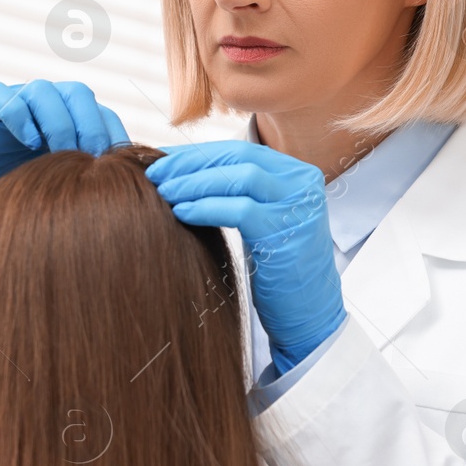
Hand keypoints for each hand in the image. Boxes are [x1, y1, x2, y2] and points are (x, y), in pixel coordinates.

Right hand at [0, 80, 129, 256]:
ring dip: (58, 121)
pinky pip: (2, 95)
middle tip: (93, 158)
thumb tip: (150, 181)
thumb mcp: (74, 188)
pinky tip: (30, 143)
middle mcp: (50, 105)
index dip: (115, 136)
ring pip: (43, 90)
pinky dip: (19, 115)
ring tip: (62, 153)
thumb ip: (104, 179)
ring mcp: (18, 101)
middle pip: (78, 93)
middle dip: (89, 125)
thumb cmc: (33, 199)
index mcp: (76, 121)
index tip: (122, 166)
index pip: (103, 115)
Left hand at [143, 140, 345, 372]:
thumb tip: (180, 173)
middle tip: (154, 174)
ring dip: (194, 183)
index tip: (162, 160)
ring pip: (238, 177)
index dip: (196, 153)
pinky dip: (206, 208)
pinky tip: (182, 213)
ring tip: (163, 193)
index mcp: (294, 174)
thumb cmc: (277, 270)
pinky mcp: (288, 231)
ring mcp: (299, 205)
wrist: (310, 315)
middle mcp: (302, 182)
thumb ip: (235, 194)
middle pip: (237, 156)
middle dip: (190, 163)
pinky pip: (240, 210)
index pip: (239, 150)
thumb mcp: (260, 221)